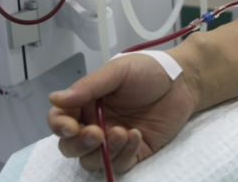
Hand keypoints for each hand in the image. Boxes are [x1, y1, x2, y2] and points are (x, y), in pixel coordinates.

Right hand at [47, 51, 198, 172]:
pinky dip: (124, 155)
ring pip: (91, 161)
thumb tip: (54, 98)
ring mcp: (112, 140)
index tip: (71, 127)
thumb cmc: (148, 71)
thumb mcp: (117, 72)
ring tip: (122, 132)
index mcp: (85, 102)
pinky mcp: (133, 152)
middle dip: (80, 145)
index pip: (59, 120)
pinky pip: (119, 165)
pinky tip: (136, 135)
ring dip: (103, 152)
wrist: (182, 82)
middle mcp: (94, 123)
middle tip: (97, 133)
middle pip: (70, 147)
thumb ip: (88, 86)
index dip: (59, 126)